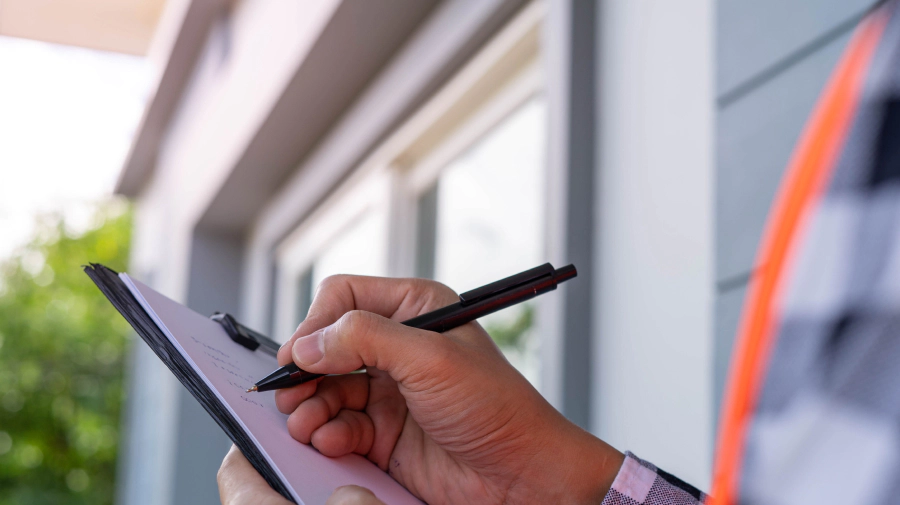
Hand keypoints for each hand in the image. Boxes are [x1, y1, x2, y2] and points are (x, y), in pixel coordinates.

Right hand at [221, 275, 623, 503]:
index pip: (345, 298)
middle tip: (289, 392)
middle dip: (305, 370)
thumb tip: (308, 344)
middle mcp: (398, 346)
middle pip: (327, 346)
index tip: (299, 355)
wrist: (520, 476)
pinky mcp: (383, 433)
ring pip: (325, 388)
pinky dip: (325, 433)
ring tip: (306, 423)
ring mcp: (389, 391)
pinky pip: (337, 426)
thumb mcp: (430, 358)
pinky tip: (330, 441)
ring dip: (309, 405)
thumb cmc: (495, 406)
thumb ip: (365, 339)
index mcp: (415, 309)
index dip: (316, 323)